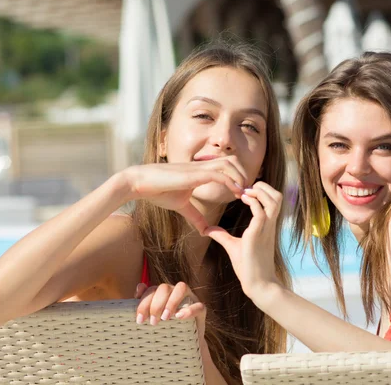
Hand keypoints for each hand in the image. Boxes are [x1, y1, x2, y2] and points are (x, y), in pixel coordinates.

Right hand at [124, 157, 246, 233]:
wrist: (140, 183)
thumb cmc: (158, 191)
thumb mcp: (181, 206)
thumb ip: (194, 216)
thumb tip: (205, 230)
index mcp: (200, 171)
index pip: (226, 167)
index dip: (238, 177)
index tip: (244, 193)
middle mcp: (202, 166)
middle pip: (232, 161)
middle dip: (244, 174)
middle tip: (250, 192)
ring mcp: (198, 168)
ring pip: (229, 164)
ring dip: (240, 177)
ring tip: (245, 193)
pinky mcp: (194, 174)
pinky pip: (218, 174)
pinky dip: (230, 181)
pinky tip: (236, 192)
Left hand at [135, 282, 205, 340]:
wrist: (183, 345)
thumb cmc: (164, 329)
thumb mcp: (152, 318)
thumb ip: (145, 303)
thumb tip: (140, 287)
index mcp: (162, 292)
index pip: (152, 289)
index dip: (144, 303)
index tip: (140, 320)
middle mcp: (175, 291)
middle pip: (164, 287)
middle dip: (156, 305)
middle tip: (153, 322)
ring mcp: (190, 298)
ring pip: (181, 287)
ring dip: (171, 302)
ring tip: (165, 318)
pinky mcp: (201, 309)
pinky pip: (198, 305)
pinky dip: (189, 310)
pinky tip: (179, 317)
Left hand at [204, 181, 281, 297]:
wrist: (257, 284)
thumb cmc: (248, 267)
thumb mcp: (232, 246)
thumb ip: (221, 235)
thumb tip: (207, 229)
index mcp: (267, 225)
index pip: (275, 200)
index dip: (264, 190)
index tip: (246, 191)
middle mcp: (269, 225)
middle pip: (278, 196)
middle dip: (264, 187)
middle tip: (247, 188)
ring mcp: (265, 229)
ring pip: (273, 201)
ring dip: (260, 192)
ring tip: (245, 192)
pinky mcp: (258, 235)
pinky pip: (260, 212)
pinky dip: (252, 202)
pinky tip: (242, 200)